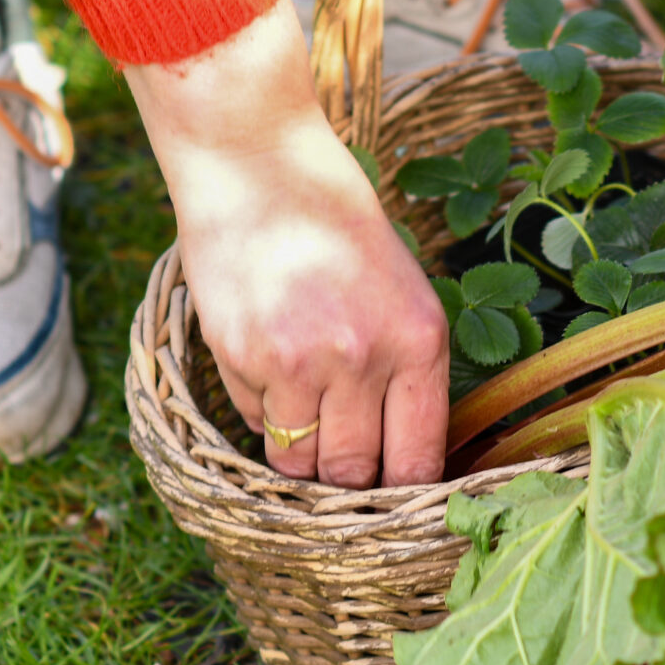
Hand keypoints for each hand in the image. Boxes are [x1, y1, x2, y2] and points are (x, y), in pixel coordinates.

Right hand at [125, 1, 448, 487]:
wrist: (261, 167)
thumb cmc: (338, 227)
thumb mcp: (403, 291)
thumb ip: (407, 371)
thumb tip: (402, 457)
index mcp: (420, 341)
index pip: (419, 460)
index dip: (402, 491)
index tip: (392, 497)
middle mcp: (365, 357)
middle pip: (354, 472)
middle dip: (345, 476)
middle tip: (337, 453)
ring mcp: (300, 361)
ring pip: (298, 460)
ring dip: (298, 445)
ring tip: (300, 395)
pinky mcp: (243, 356)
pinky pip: (255, 420)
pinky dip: (261, 406)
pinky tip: (265, 352)